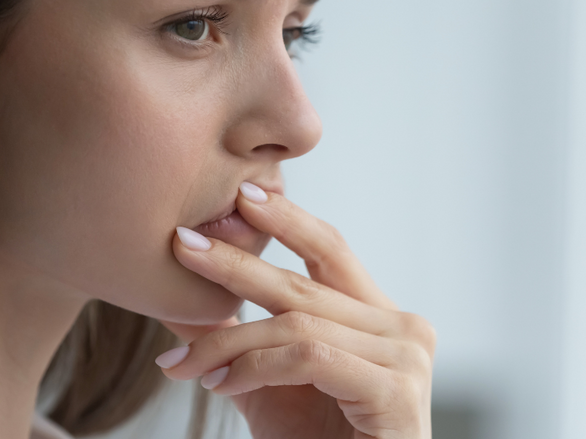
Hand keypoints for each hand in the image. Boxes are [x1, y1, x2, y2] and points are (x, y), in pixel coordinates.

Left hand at [157, 183, 434, 438]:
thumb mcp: (265, 386)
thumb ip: (235, 342)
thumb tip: (179, 300)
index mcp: (378, 320)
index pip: (330, 251)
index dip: (286, 220)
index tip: (239, 196)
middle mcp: (402, 328)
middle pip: (305, 281)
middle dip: (235, 262)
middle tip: (182, 243)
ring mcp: (406, 356)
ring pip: (297, 322)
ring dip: (227, 343)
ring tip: (181, 365)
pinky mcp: (397, 389)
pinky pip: (309, 356)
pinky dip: (254, 367)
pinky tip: (219, 385)